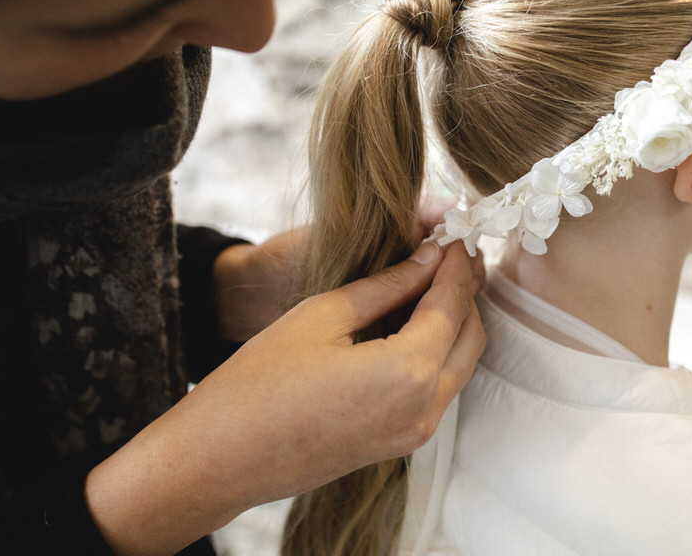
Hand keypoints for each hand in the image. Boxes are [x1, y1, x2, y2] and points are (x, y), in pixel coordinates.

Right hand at [85, 241, 485, 555]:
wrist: (220, 460)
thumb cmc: (259, 383)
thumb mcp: (323, 315)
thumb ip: (386, 285)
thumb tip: (427, 258)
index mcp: (408, 371)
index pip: (453, 302)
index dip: (455, 262)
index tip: (453, 231)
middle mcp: (425, 408)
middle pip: (471, 335)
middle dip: (464, 290)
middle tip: (446, 253)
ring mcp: (415, 432)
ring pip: (460, 364)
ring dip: (453, 321)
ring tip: (428, 280)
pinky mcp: (400, 444)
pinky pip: (438, 388)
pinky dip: (436, 351)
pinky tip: (410, 321)